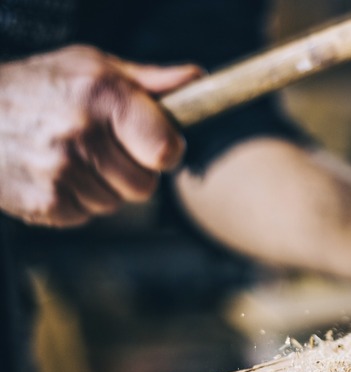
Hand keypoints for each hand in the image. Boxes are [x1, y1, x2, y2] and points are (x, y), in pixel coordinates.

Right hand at [0, 45, 200, 226]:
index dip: (168, 151)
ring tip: (76, 157)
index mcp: (103, 97)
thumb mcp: (94, 68)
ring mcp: (60, 172)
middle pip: (145, 185)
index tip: (159, 145)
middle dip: (134, 170)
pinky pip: (86, 215)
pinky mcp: (44, 202)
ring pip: (116, 203)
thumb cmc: (41, 86)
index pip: (166, 151)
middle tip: (108, 149)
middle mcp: (82, 135)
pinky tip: (57, 173)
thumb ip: (150, 81)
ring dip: (104, 186)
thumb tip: (199, 80)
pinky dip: (77, 200)